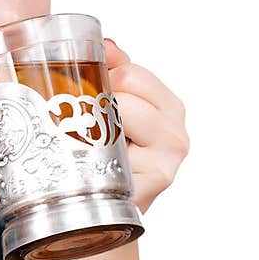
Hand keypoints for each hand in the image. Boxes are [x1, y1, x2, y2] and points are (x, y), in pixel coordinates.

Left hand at [102, 37, 189, 213]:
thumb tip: (105, 44)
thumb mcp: (114, 111)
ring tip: (87, 147)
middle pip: (126, 91)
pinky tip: (95, 169)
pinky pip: (115, 156)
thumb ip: (114, 73)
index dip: (103, 79)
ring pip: (119, 119)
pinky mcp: (153, 184)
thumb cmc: (106, 159)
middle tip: (82, 126)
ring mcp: (167, 160)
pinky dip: (97, 160)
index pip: (132, 72)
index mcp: (170, 107)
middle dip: (96, 103)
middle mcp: (176, 133)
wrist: (99, 216)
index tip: (89, 96)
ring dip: (92, 130)